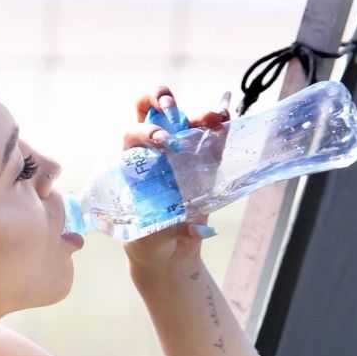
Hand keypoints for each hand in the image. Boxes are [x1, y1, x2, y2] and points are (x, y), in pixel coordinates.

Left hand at [122, 84, 230, 272]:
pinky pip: (210, 137)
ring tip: (215, 117)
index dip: (146, 132)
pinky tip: (226, 115)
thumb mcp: (149, 235)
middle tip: (172, 107)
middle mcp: (152, 152)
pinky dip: (219, 124)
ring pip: (185, 121)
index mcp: (130, 164)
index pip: (131, 135)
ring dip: (199, 115)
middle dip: (160, 100)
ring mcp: (178, 153)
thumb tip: (195, 228)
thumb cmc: (147, 241)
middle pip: (151, 112)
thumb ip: (169, 227)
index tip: (163, 142)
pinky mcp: (201, 162)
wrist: (167, 254)